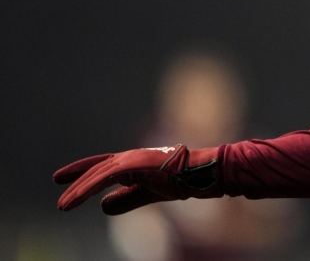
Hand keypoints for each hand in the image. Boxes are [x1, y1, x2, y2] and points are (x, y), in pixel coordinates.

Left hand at [54, 144, 221, 214]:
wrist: (197, 173)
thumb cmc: (179, 181)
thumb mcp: (147, 194)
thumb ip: (125, 199)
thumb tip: (102, 205)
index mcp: (133, 163)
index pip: (102, 166)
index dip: (82, 172)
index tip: (63, 179)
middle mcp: (128, 157)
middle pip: (95, 169)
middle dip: (75, 181)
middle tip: (59, 194)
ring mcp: (130, 159)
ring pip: (96, 175)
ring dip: (77, 190)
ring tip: (63, 205)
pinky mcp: (132, 164)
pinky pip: (103, 178)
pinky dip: (88, 188)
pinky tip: (76, 199)